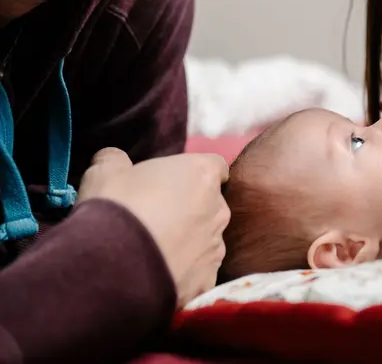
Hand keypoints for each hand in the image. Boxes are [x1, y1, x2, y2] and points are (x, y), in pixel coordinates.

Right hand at [79, 148, 230, 307]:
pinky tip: (157, 276)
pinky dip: (183, 274)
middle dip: (191, 209)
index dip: (194, 174)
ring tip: (153, 252)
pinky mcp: (208, 281)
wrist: (110, 269)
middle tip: (157, 219)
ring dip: (188, 243)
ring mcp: (216, 247)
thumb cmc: (114, 209)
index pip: (214, 166)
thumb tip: (115, 159)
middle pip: (211, 204)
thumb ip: (116, 159)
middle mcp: (219, 209)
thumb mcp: (105, 171)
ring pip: (207, 240)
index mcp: (202, 174)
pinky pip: (199, 273)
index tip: (174, 183)